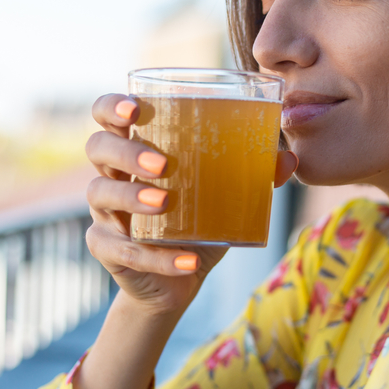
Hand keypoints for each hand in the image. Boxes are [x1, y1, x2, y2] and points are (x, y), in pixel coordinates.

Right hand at [84, 93, 298, 315]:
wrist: (176, 281)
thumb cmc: (196, 223)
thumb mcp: (224, 197)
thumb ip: (253, 175)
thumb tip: (289, 159)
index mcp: (136, 150)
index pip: (107, 115)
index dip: (112, 106)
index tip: (134, 108)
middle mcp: (112, 175)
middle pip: (98, 147)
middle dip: (126, 150)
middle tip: (161, 164)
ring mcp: (105, 213)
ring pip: (100, 193)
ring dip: (132, 196)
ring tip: (165, 202)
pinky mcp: (106, 249)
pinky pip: (122, 250)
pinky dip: (157, 257)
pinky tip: (186, 259)